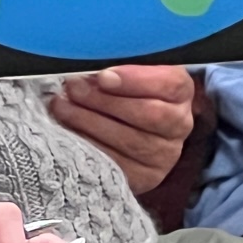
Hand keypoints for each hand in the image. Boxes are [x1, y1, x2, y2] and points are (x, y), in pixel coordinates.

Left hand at [49, 65, 195, 195]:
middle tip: (73, 88)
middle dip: (104, 100)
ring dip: (89, 122)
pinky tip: (69, 132)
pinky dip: (89, 145)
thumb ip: (119, 65)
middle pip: (148, 114)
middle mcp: (179, 124)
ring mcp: (164, 154)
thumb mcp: (129, 69)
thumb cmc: (127, 89)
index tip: (103, 76)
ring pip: (129, 140)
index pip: (168, 85)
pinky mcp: (145, 177)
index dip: (135, 81)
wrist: (131, 125)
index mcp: (180, 91)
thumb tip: (92, 69)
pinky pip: (117, 163)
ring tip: (62, 106)